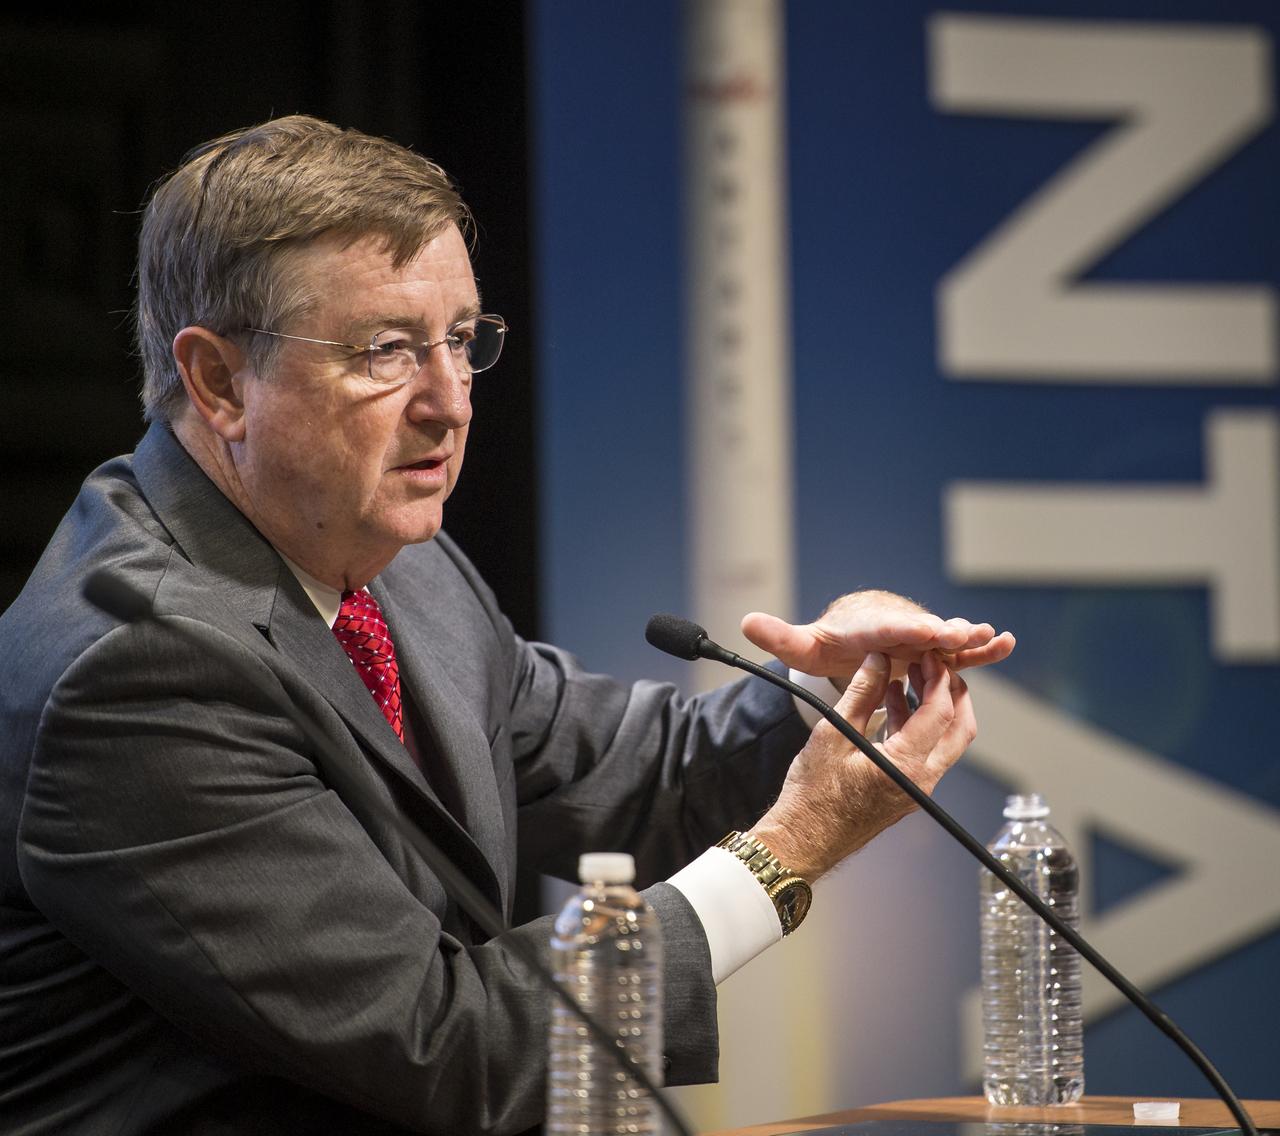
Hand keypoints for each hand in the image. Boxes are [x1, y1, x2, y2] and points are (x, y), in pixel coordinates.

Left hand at [741, 589, 1014, 680]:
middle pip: (923, 629)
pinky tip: (1006, 643)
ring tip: (991, 637)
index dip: (905, 628)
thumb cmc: (830, 642)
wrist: (853, 634)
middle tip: (960, 634)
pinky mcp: (934, 649)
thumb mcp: (803, 645)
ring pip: (947, 637)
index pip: (887, 627)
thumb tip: (746, 622)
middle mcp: (899, 626)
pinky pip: (961, 651)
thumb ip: (780, 637)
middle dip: (942, 631)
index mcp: (868, 626)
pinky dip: (982, 647)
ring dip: (968, 638)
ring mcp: (920, 637)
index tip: (923, 630)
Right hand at [750, 648, 975, 881]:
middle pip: (959, 729)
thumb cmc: (812, 795)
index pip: (939, 713)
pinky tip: (893, 704)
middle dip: (952, 692)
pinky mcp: (907, 792)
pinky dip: (918, 726)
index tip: (927, 656)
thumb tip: (877, 660)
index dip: (937, 678)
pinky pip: (926, 753)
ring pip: (946, 742)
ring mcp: (917, 790)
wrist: (803, 839)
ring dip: (935, 708)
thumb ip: (861, 692)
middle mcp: (921, 781)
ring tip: (909, 678)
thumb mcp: (833, 733)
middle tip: (932, 665)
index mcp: (905, 766)